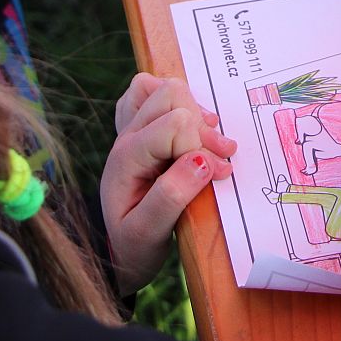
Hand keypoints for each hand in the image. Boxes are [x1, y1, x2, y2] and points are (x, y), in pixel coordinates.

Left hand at [101, 73, 235, 295]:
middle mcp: (127, 137)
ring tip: (215, 145)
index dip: (201, 146)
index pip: (175, 125)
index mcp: (127, 157)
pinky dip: (181, 104)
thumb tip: (203, 161)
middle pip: (171, 95)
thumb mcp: (148, 232)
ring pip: (168, 89)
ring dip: (197, 113)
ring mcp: (133, 130)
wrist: (120, 251)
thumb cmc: (134, 245)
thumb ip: (171, 196)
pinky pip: (155, 93)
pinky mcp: (144, 131)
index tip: (217, 175)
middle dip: (202, 126)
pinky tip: (194, 130)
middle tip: (220, 158)